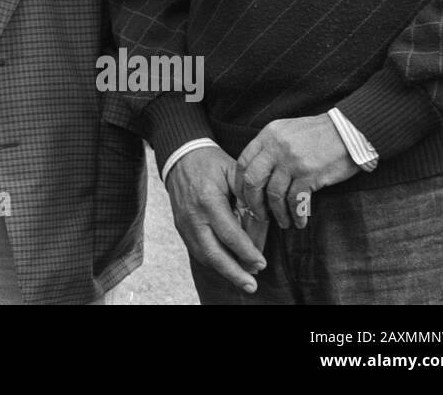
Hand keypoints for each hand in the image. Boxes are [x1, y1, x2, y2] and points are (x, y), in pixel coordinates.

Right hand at [166, 146, 266, 293]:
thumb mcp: (233, 172)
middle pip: (213, 253)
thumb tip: (261, 222)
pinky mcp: (181, 227)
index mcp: (208, 199)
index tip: (262, 263)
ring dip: (224, 271)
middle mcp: (193, 215)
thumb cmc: (210, 163)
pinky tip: (229, 267)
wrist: (180, 157)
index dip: (246, 252)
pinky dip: (214, 261)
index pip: (229, 234)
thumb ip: (248, 197)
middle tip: (252, 284)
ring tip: (245, 279)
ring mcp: (184, 223)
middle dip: (234, 272)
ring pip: (204, 256)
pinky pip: (198, 250)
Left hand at [235, 115, 359, 229]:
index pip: (243, 162)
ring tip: (282, 222)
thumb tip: (257, 173)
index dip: (240, 183)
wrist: (348, 131)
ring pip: (273, 194)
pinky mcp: (309, 174)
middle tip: (258, 214)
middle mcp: (276, 147)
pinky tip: (299, 222)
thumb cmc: (319, 134)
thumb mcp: (286, 131)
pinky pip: (295, 200)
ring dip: (276, 213)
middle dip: (253, 202)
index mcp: (268, 135)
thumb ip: (270, 147)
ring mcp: (291, 161)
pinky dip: (296, 214)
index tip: (245, 197)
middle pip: (252, 180)